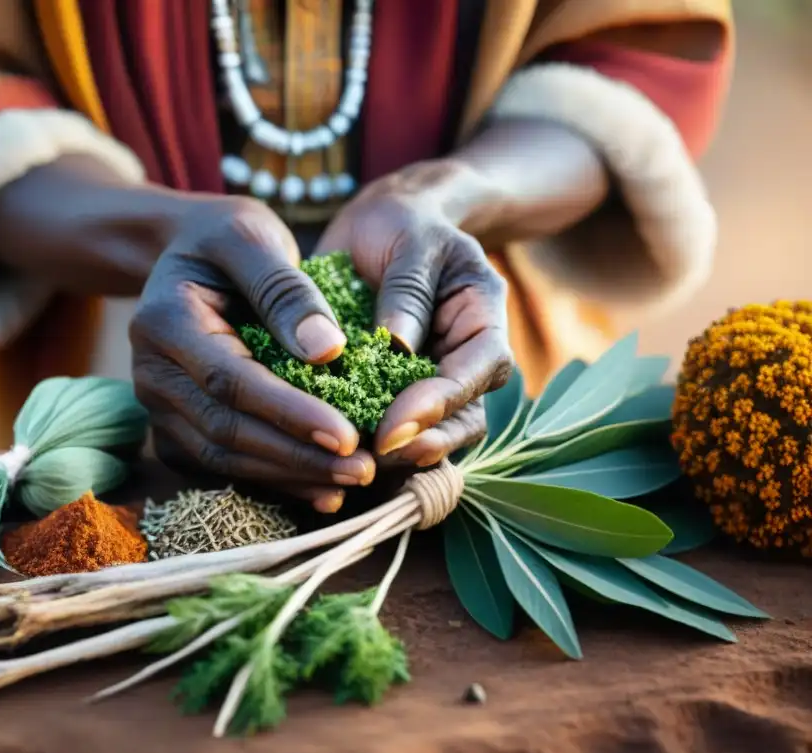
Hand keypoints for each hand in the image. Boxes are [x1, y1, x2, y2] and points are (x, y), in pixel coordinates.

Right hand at [131, 196, 375, 512]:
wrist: (184, 253)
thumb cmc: (225, 238)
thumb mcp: (251, 236)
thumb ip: (285, 289)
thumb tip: (328, 351)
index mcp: (164, 322)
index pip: (231, 381)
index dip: (289, 413)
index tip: (348, 434)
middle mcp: (152, 373)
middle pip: (226, 431)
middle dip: (297, 455)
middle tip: (363, 468)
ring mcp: (158, 407)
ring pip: (223, 458)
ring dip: (288, 475)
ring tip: (351, 480)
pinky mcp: (176, 428)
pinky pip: (221, 465)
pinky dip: (271, 479)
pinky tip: (320, 486)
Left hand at [317, 159, 513, 467]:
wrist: (382, 225)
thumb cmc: (403, 223)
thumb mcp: (410, 238)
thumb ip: (407, 289)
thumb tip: (399, 346)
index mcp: (482, 320)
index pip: (477, 372)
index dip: (438, 404)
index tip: (393, 427)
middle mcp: (465, 360)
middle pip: (463, 420)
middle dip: (422, 444)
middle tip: (371, 457)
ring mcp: (434, 382)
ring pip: (432, 437)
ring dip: (396, 457)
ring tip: (352, 467)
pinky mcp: (398, 394)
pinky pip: (393, 432)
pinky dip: (368, 447)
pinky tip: (333, 459)